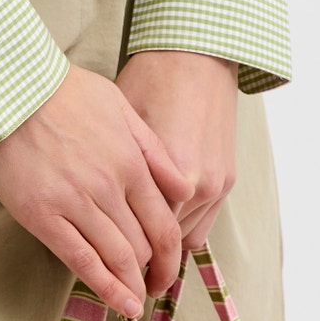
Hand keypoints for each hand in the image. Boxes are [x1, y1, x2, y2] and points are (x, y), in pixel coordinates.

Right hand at [0, 61, 186, 319]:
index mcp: (129, 160)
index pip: (163, 225)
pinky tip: (121, 305)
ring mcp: (75, 202)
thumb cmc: (60, 90)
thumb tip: (182, 188)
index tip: (167, 267)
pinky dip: (105, 289)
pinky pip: (82, 261)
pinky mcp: (43, 215)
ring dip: (132, 285)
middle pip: (142, 246)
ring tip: (136, 299)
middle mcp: (108, 186)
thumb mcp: (117, 104)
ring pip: (117, 258)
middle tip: (149, 281)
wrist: (7, 87)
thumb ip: (152, 147)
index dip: (170, 255)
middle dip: (151, 270)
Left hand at [114, 50, 238, 248]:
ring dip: (164, 244)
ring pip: (186, 237)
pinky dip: (184, 228)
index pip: (143, 229)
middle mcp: (199, 184)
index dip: (121, 242)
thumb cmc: (152, 81)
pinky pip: (205, 222)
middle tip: (120, 264)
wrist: (196, 56)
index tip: (104, 254)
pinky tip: (162, 227)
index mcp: (172, 170)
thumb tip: (91, 197)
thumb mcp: (122, 119)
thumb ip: (116, 166)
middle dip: (143, 253)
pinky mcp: (228, 179)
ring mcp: (217, 183)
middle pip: (165, 240)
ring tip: (137, 251)